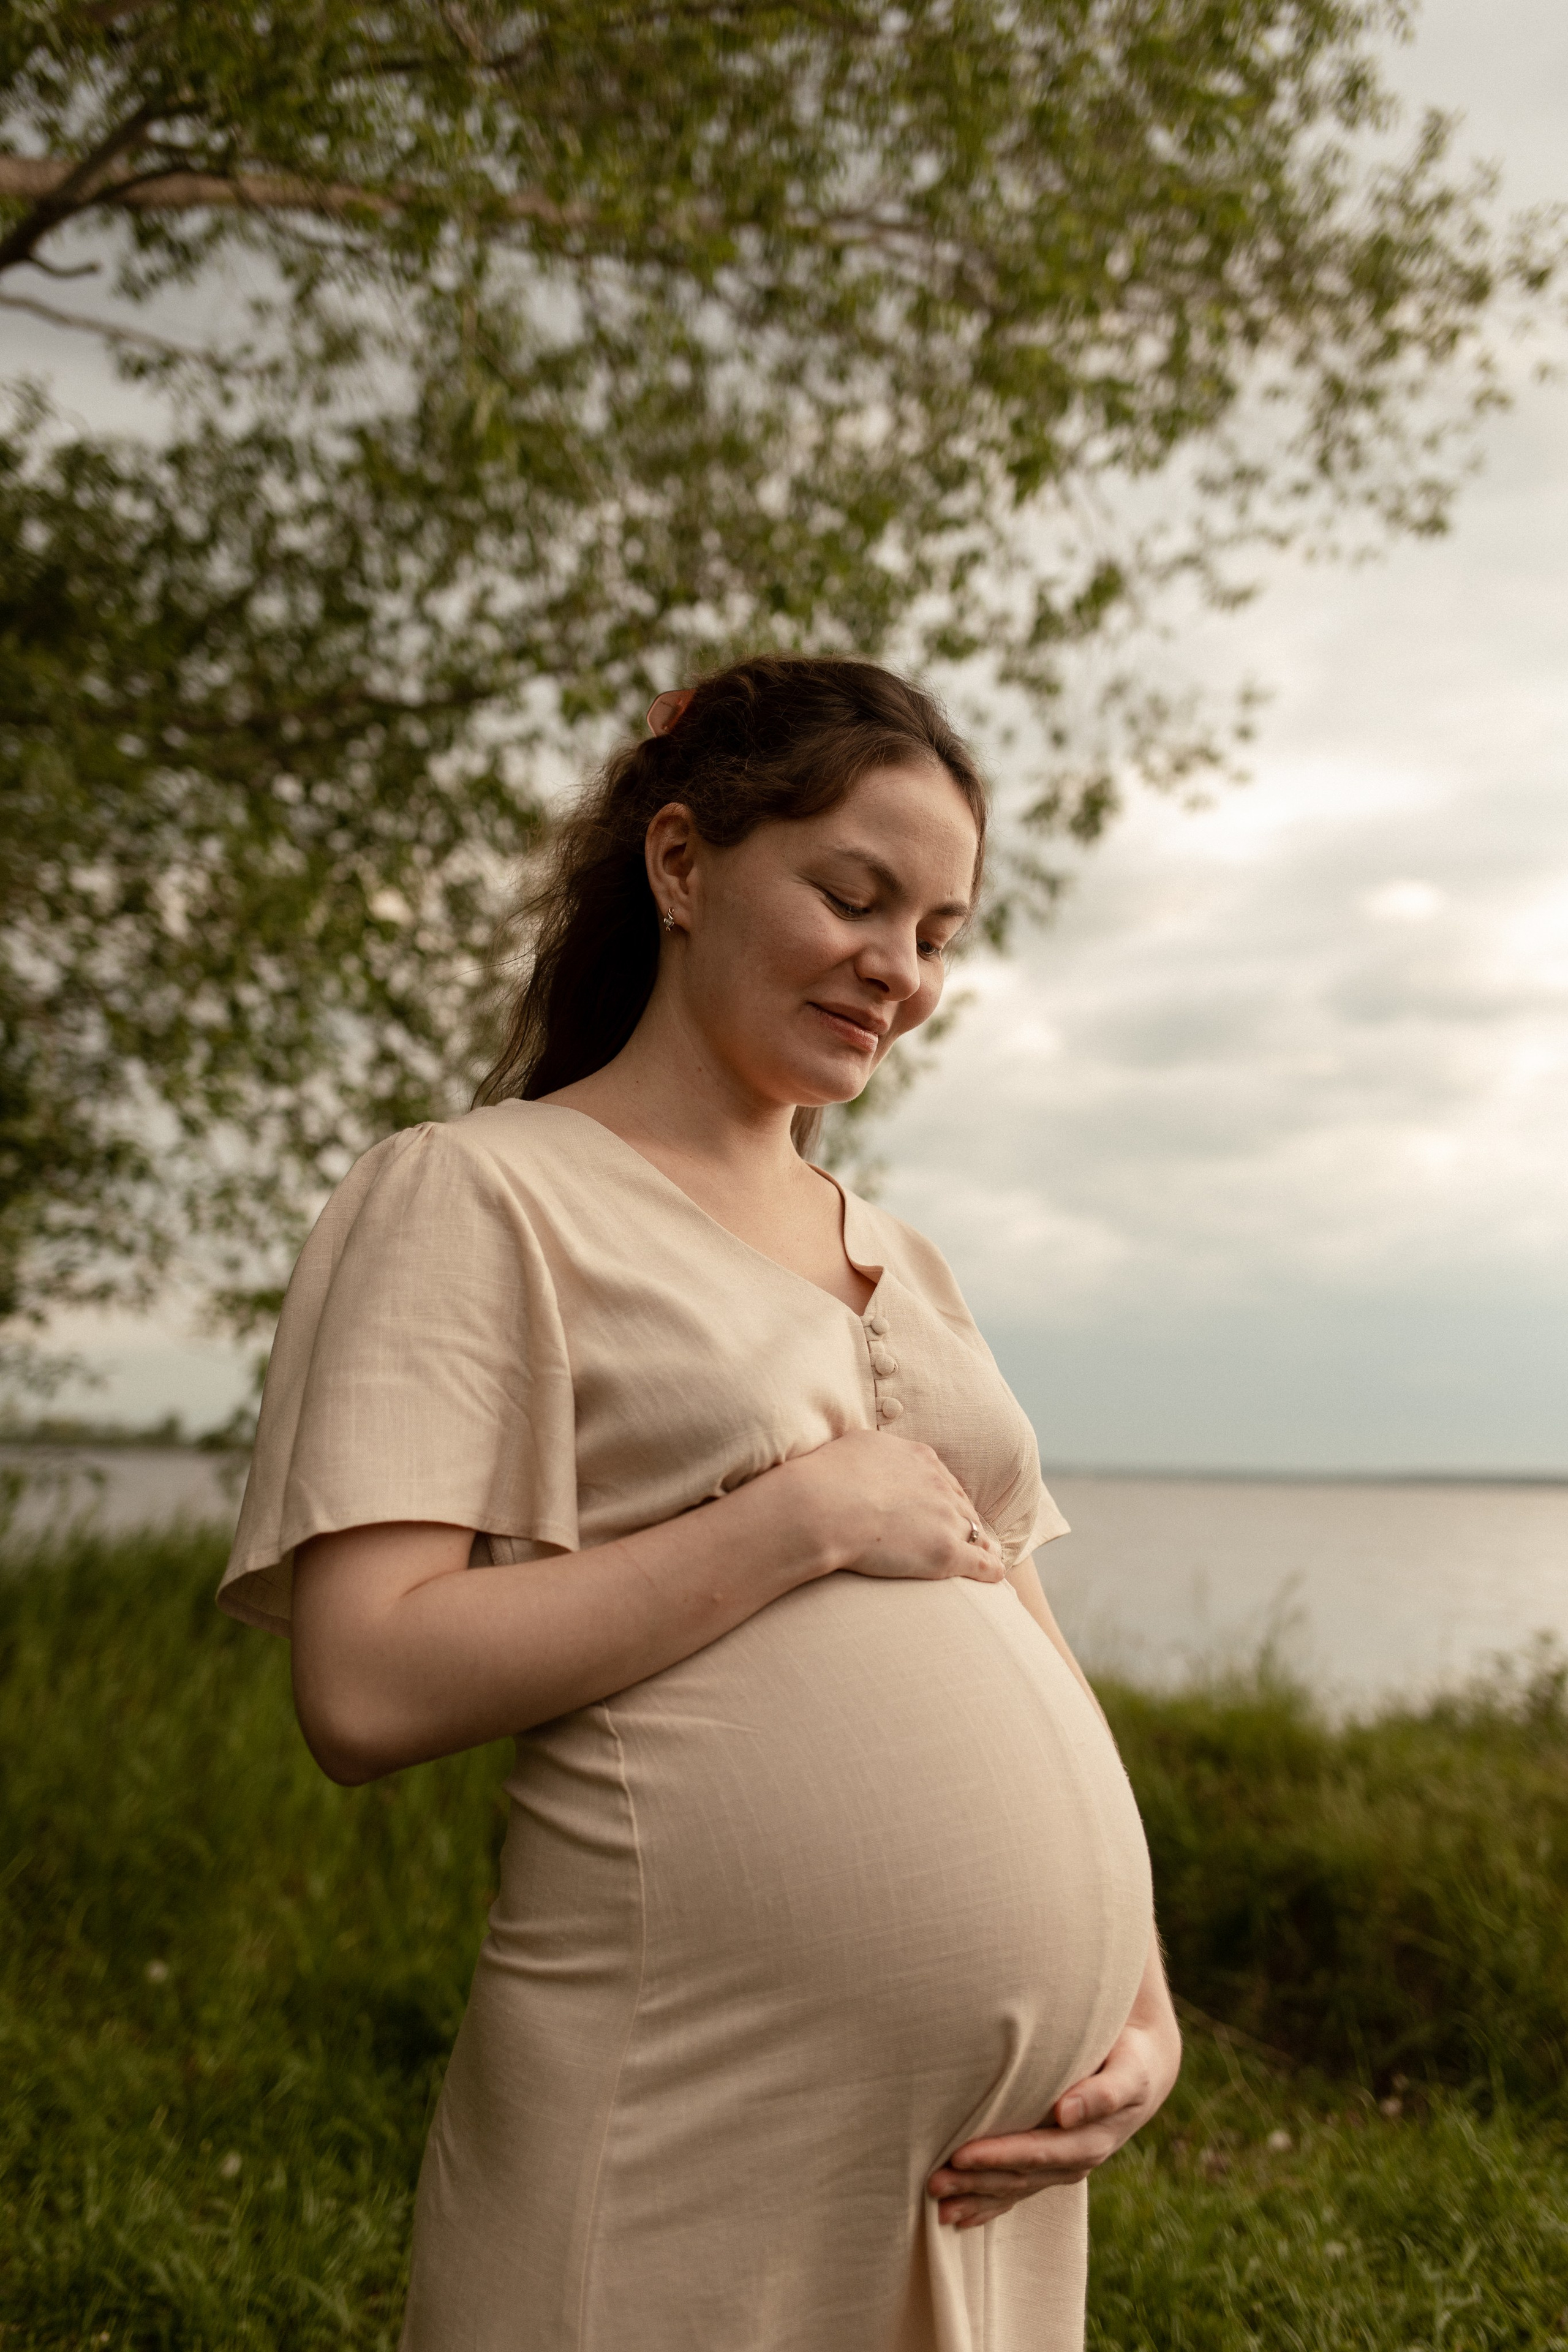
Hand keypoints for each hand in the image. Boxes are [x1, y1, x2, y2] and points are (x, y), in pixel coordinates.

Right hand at [780, 1428, 1005, 1585]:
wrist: (824, 1507)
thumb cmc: (828, 1477)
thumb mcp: (858, 1445)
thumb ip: (877, 1451)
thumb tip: (874, 1455)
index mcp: (920, 1459)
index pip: (942, 1480)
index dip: (942, 1498)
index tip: (939, 1511)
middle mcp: (940, 1485)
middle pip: (961, 1505)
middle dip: (962, 1521)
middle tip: (963, 1537)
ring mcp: (946, 1519)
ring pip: (976, 1533)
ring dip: (980, 1545)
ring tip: (985, 1558)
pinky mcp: (946, 1552)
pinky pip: (981, 1563)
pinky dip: (990, 1570)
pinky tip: (993, 1576)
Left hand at [926, 2003, 1181, 2228]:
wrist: (1141, 2071)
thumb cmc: (1130, 2060)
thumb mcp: (1128, 2072)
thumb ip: (1102, 2093)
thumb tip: (1066, 2113)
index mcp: (1090, 2140)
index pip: (1037, 2152)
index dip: (999, 2156)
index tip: (961, 2155)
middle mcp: (1074, 2161)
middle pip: (1018, 2177)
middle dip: (975, 2182)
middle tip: (933, 2183)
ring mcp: (1062, 2167)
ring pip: (1013, 2188)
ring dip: (975, 2197)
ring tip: (936, 2203)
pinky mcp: (1052, 2165)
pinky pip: (1018, 2190)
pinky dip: (989, 2205)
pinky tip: (961, 2217)